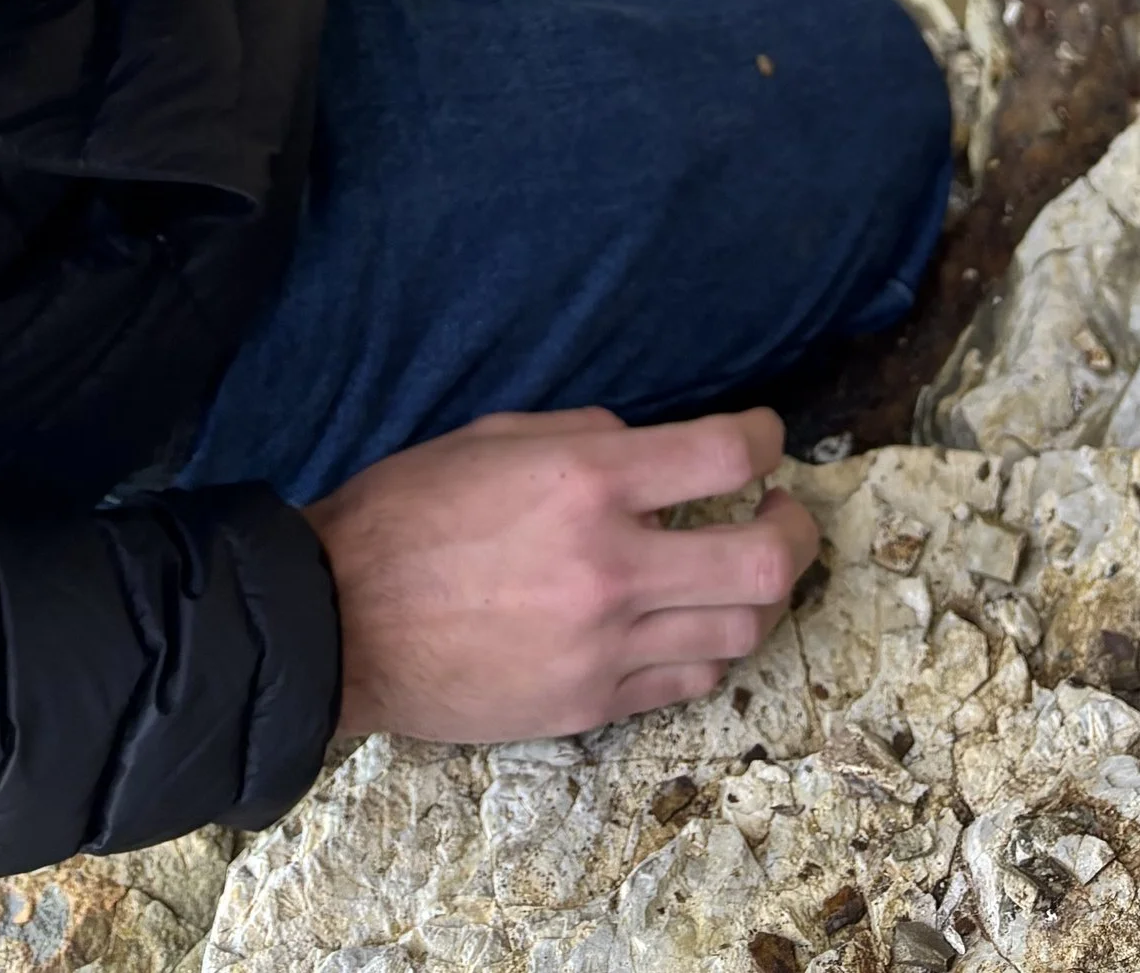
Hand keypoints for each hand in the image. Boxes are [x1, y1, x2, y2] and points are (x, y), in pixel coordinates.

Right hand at [304, 404, 818, 741]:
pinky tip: (695, 618)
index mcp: (584, 480)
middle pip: (764, 560)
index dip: (765, 438)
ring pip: (742, 629)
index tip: (764, 438)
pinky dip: (712, 644)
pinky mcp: (592, 703)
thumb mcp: (496, 436)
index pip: (724, 455)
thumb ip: (588, 436)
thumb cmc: (409, 513)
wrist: (341, 622)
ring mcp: (606, 646)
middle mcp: (610, 566)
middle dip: (797, 528)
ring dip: (762, 593)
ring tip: (745, 567)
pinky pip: (691, 678)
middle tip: (784, 509)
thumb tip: (654, 451)